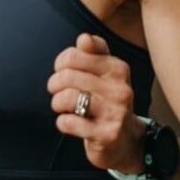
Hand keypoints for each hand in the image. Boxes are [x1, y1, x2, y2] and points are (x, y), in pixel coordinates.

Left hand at [47, 32, 145, 172]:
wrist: (125, 142)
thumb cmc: (107, 103)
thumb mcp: (105, 74)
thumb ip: (94, 52)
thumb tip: (84, 38)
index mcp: (119, 69)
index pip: (75, 54)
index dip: (61, 62)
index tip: (62, 70)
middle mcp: (121, 89)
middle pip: (68, 76)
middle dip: (54, 84)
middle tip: (56, 91)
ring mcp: (116, 112)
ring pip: (68, 97)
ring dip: (57, 103)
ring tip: (61, 106)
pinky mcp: (107, 134)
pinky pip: (69, 122)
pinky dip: (62, 122)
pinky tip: (69, 123)